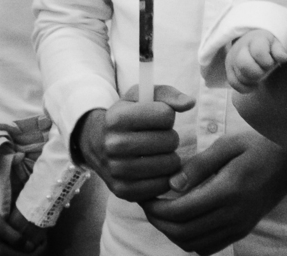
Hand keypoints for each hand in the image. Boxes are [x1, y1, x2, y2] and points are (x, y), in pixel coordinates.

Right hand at [76, 84, 193, 201]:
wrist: (97, 143)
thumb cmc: (126, 116)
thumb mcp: (141, 96)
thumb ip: (168, 95)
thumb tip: (190, 103)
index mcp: (117, 118)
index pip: (166, 115)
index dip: (167, 115)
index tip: (156, 118)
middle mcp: (114, 145)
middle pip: (170, 141)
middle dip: (169, 137)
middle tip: (157, 137)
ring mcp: (117, 170)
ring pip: (169, 164)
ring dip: (169, 157)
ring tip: (157, 152)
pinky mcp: (122, 191)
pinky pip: (162, 185)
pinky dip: (164, 176)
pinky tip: (154, 168)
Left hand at [140, 130, 286, 254]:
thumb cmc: (258, 146)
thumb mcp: (228, 145)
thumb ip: (199, 165)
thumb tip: (172, 184)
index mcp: (228, 191)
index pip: (181, 211)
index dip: (156, 207)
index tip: (145, 194)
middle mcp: (234, 215)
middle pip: (183, 232)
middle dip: (158, 221)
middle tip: (147, 204)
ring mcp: (239, 226)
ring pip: (193, 244)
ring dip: (171, 232)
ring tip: (161, 212)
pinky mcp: (241, 230)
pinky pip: (208, 247)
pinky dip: (189, 240)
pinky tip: (182, 221)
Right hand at [226, 30, 286, 93]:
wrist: (250, 42)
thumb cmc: (266, 45)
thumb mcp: (275, 43)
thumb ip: (279, 50)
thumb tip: (282, 59)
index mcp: (254, 40)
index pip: (259, 52)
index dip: (267, 62)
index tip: (270, 62)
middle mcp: (240, 48)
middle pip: (244, 65)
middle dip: (258, 73)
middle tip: (264, 71)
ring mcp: (232, 59)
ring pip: (239, 77)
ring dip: (252, 80)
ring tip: (259, 74)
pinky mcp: (229, 70)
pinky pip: (234, 83)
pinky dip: (245, 88)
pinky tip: (254, 84)